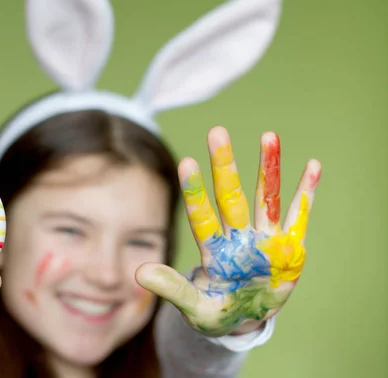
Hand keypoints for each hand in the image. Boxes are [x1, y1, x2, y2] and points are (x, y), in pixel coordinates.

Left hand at [136, 126, 320, 336]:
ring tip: (269, 136)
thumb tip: (138, 273)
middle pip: (230, 196)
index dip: (194, 192)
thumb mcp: (194, 306)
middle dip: (224, 166)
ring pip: (265, 197)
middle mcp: (237, 237)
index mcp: (213, 250)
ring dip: (268, 168)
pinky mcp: (289, 247)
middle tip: (216, 132)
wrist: (244, 318)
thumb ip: (172, 289)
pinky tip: (313, 166)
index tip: (186, 163)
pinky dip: (306, 194)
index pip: (201, 216)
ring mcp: (264, 239)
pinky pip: (298, 217)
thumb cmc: (215, 310)